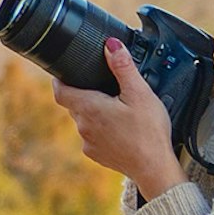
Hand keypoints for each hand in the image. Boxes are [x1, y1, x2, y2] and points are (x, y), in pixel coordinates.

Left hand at [53, 38, 183, 199]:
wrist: (154, 169)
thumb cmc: (148, 133)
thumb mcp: (139, 93)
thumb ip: (123, 67)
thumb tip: (111, 45)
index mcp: (88, 108)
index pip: (60, 91)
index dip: (59, 79)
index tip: (62, 72)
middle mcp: (83, 126)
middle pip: (74, 104)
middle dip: (85, 93)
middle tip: (102, 86)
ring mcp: (89, 143)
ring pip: (84, 120)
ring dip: (95, 112)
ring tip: (116, 107)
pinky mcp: (98, 155)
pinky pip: (93, 137)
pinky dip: (102, 129)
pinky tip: (120, 128)